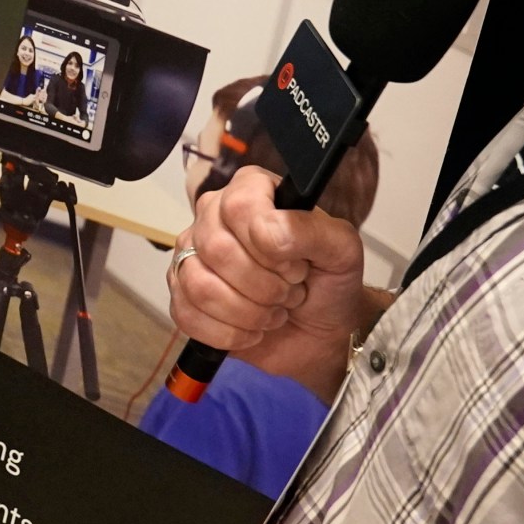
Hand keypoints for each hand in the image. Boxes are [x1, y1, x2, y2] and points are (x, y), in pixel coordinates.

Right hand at [168, 163, 372, 402]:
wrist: (320, 330)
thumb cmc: (328, 282)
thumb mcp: (341, 249)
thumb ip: (311, 230)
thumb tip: (265, 231)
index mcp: (251, 190)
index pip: (240, 206)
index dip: (269, 245)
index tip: (295, 267)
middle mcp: (213, 215)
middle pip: (216, 248)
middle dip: (263, 286)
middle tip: (287, 293)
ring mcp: (192, 255)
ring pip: (199, 285)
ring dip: (247, 312)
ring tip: (271, 312)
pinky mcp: (182, 296)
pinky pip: (187, 315)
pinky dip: (229, 333)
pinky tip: (251, 330)